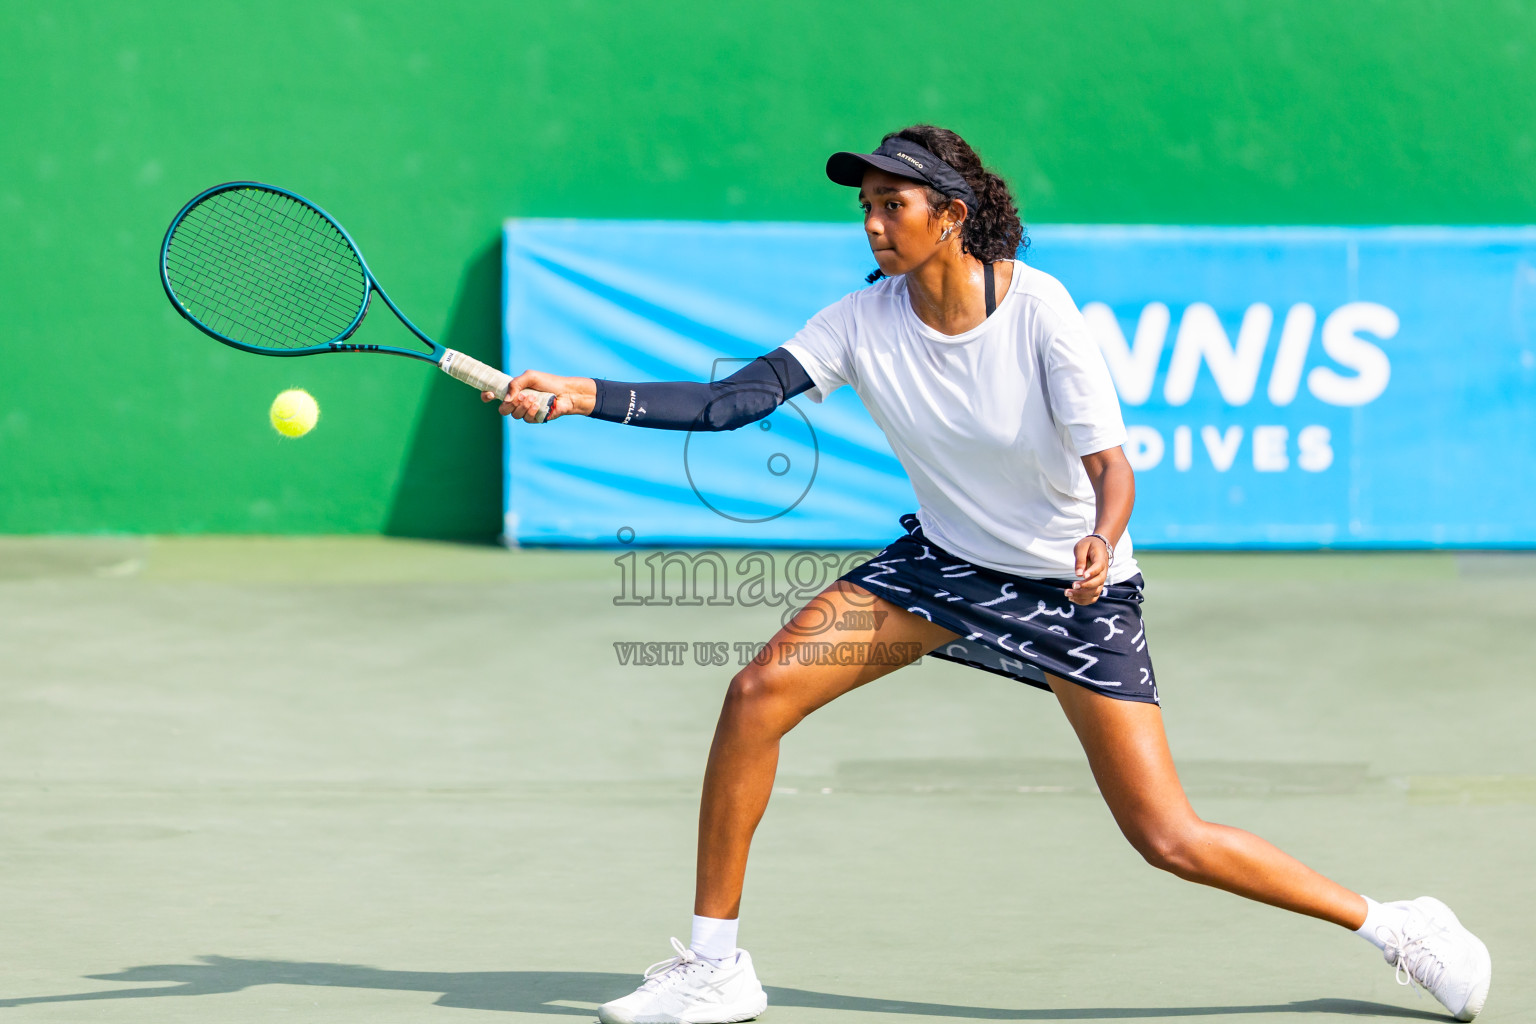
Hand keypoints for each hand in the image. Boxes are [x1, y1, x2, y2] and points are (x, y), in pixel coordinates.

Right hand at [482, 370, 596, 422]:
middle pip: (502, 410)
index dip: (487, 396)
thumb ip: (515, 384)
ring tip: (534, 398)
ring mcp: (525, 411)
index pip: (494, 395)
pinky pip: (526, 419)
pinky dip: (532, 411)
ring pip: (514, 415)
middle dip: (511, 404)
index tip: (491, 394)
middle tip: (522, 395)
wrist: (566, 393)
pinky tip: (539, 405)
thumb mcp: (530, 377)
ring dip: (524, 406)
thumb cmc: (549, 382)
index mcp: (513, 390)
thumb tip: (506, 399)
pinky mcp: (534, 419)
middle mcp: (517, 402)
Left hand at [1065, 534, 1110, 604]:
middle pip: (1098, 582)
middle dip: (1084, 586)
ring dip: (1082, 596)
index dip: (1092, 572)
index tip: (1082, 576)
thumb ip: (1080, 559)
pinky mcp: (1097, 586)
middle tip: (1072, 586)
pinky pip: (1093, 597)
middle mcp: (1103, 572)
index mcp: (1101, 559)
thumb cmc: (1089, 545)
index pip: (1099, 567)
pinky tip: (1072, 599)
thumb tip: (1078, 574)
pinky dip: (1084, 600)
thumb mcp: (1082, 547)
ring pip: (1095, 592)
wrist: (1099, 547)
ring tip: (1067, 594)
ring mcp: (1101, 580)